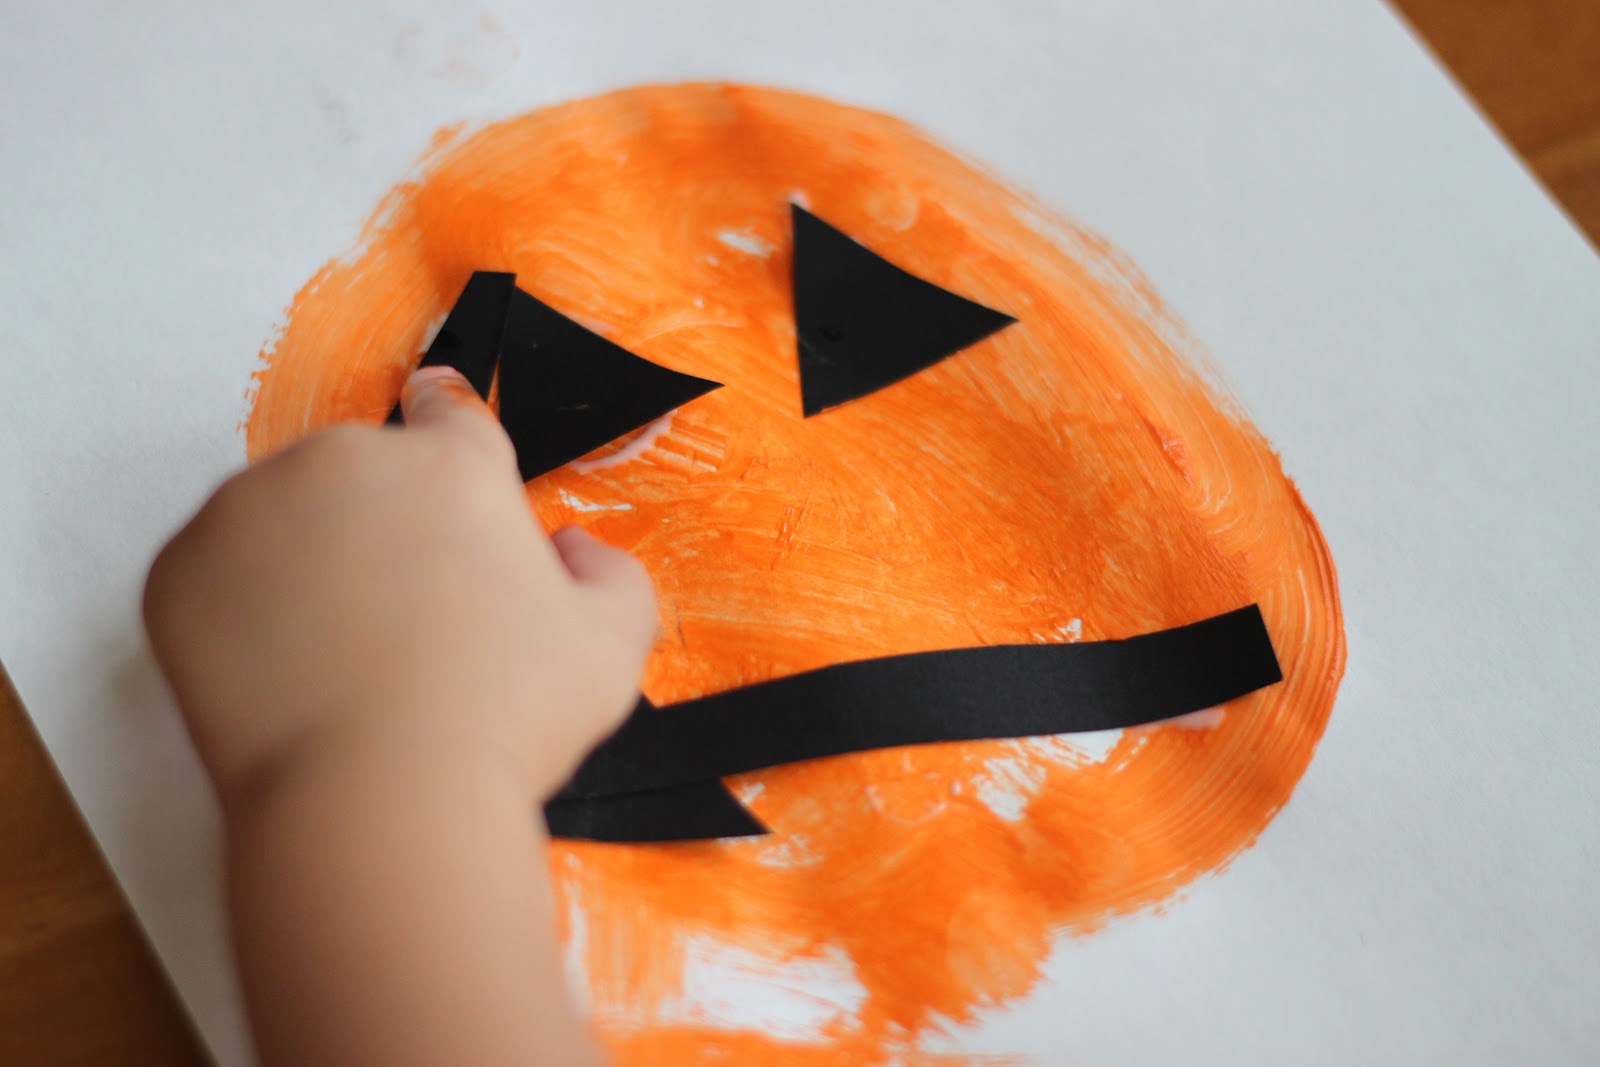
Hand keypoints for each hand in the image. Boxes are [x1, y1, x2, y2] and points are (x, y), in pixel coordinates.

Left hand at [143, 366, 655, 806]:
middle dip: (384, 523)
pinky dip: (242, 607)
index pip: (448, 410)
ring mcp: (251, 510)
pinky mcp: (181, 569)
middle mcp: (347, 464)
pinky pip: (216, 569)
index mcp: (451, 467)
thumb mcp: (612, 648)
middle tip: (406, 615)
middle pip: (365, 471)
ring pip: (284, 513)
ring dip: (309, 557)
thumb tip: (572, 550)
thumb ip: (610, 574)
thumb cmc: (497, 726)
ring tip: (345, 653)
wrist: (377, 804)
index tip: (436, 436)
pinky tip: (289, 669)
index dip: (449, 428)